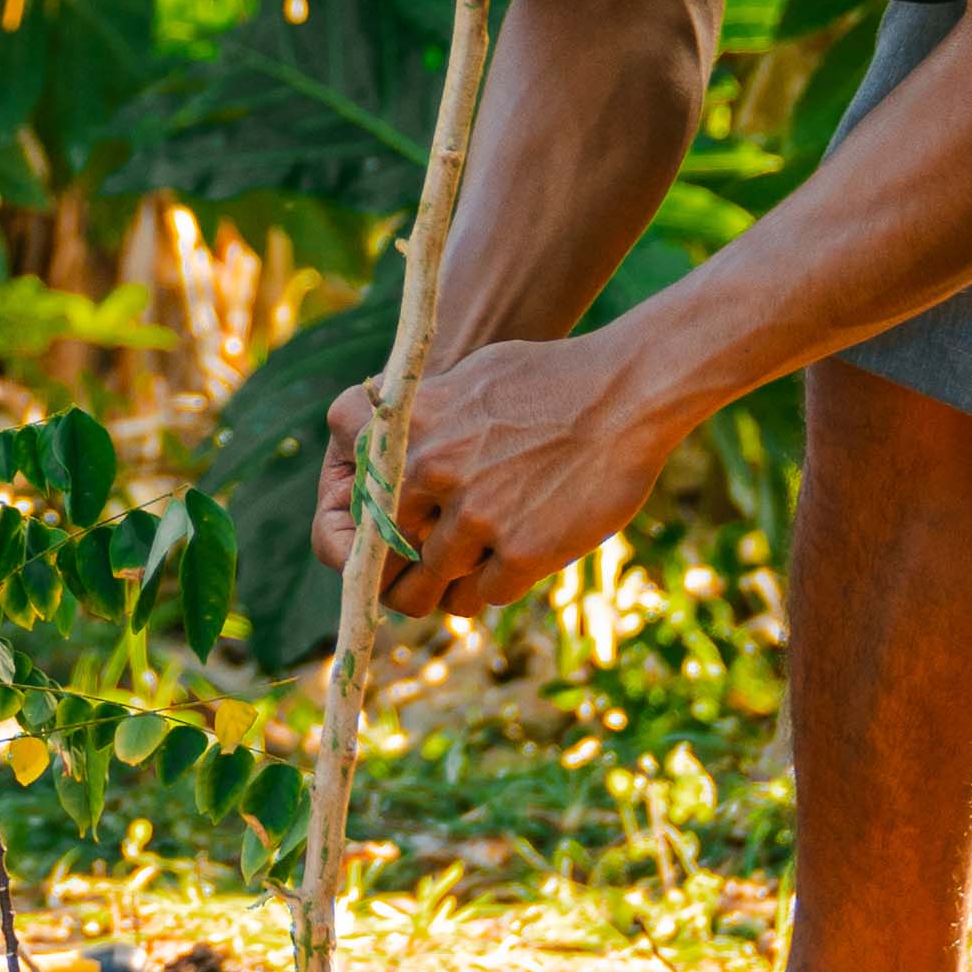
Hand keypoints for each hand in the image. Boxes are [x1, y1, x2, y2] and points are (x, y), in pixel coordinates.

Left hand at [325, 330, 688, 624]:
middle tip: (404, 582)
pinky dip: (490, 588)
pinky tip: (506, 569)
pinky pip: (484, 594)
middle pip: (381, 554)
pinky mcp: (522, 551)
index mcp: (412, 427)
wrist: (627, 391)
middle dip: (390, 575)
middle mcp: (434, 472)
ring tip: (456, 583)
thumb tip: (392, 440)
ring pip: (432, 584)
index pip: (343, 491)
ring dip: (443, 588)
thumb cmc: (552, 376)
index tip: (368, 534)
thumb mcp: (472, 378)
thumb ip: (427, 417)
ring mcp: (478, 514)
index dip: (348, 524)